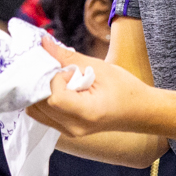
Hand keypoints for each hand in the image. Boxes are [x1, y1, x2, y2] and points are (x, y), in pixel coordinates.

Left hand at [26, 34, 155, 136]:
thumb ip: (68, 57)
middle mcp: (74, 127)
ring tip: (62, 81)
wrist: (138, 111)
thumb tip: (44, 43)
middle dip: (45, 84)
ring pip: (36, 111)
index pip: (55, 98)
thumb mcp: (100, 68)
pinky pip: (43, 115)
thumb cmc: (125, 89)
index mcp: (86, 113)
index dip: (56, 80)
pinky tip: (60, 89)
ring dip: (42, 92)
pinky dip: (44, 100)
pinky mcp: (65, 130)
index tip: (70, 71)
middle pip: (40, 105)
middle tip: (62, 72)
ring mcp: (68, 132)